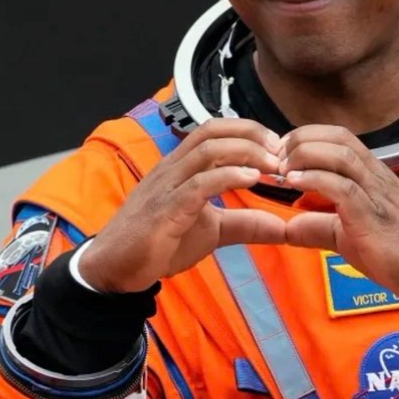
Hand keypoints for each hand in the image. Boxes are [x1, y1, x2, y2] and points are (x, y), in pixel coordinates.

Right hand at [79, 119, 287, 291]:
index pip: (215, 130)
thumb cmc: (159, 244)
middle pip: (213, 131)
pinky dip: (228, 177)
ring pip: (208, 150)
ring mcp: (167, 186)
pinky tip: (251, 179)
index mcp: (182, 166)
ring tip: (273, 165)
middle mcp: (173, 168)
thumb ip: (244, 225)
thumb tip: (283, 228)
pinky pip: (199, 184)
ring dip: (246, 152)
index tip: (279, 147)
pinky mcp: (166, 209)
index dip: (249, 131)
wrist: (115, 268)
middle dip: (252, 134)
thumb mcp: (212, 232)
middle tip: (282, 152)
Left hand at [276, 126, 398, 307]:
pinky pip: (344, 187)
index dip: (306, 136)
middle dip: (300, 139)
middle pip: (338, 137)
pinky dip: (316, 180)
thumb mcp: (349, 237)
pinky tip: (295, 183)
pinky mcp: (375, 217)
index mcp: (371, 176)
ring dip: (305, 155)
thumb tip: (288, 228)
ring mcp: (378, 194)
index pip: (339, 138)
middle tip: (274, 157)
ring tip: (282, 168)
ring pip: (341, 155)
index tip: (280, 152)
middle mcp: (376, 177)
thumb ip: (319, 229)